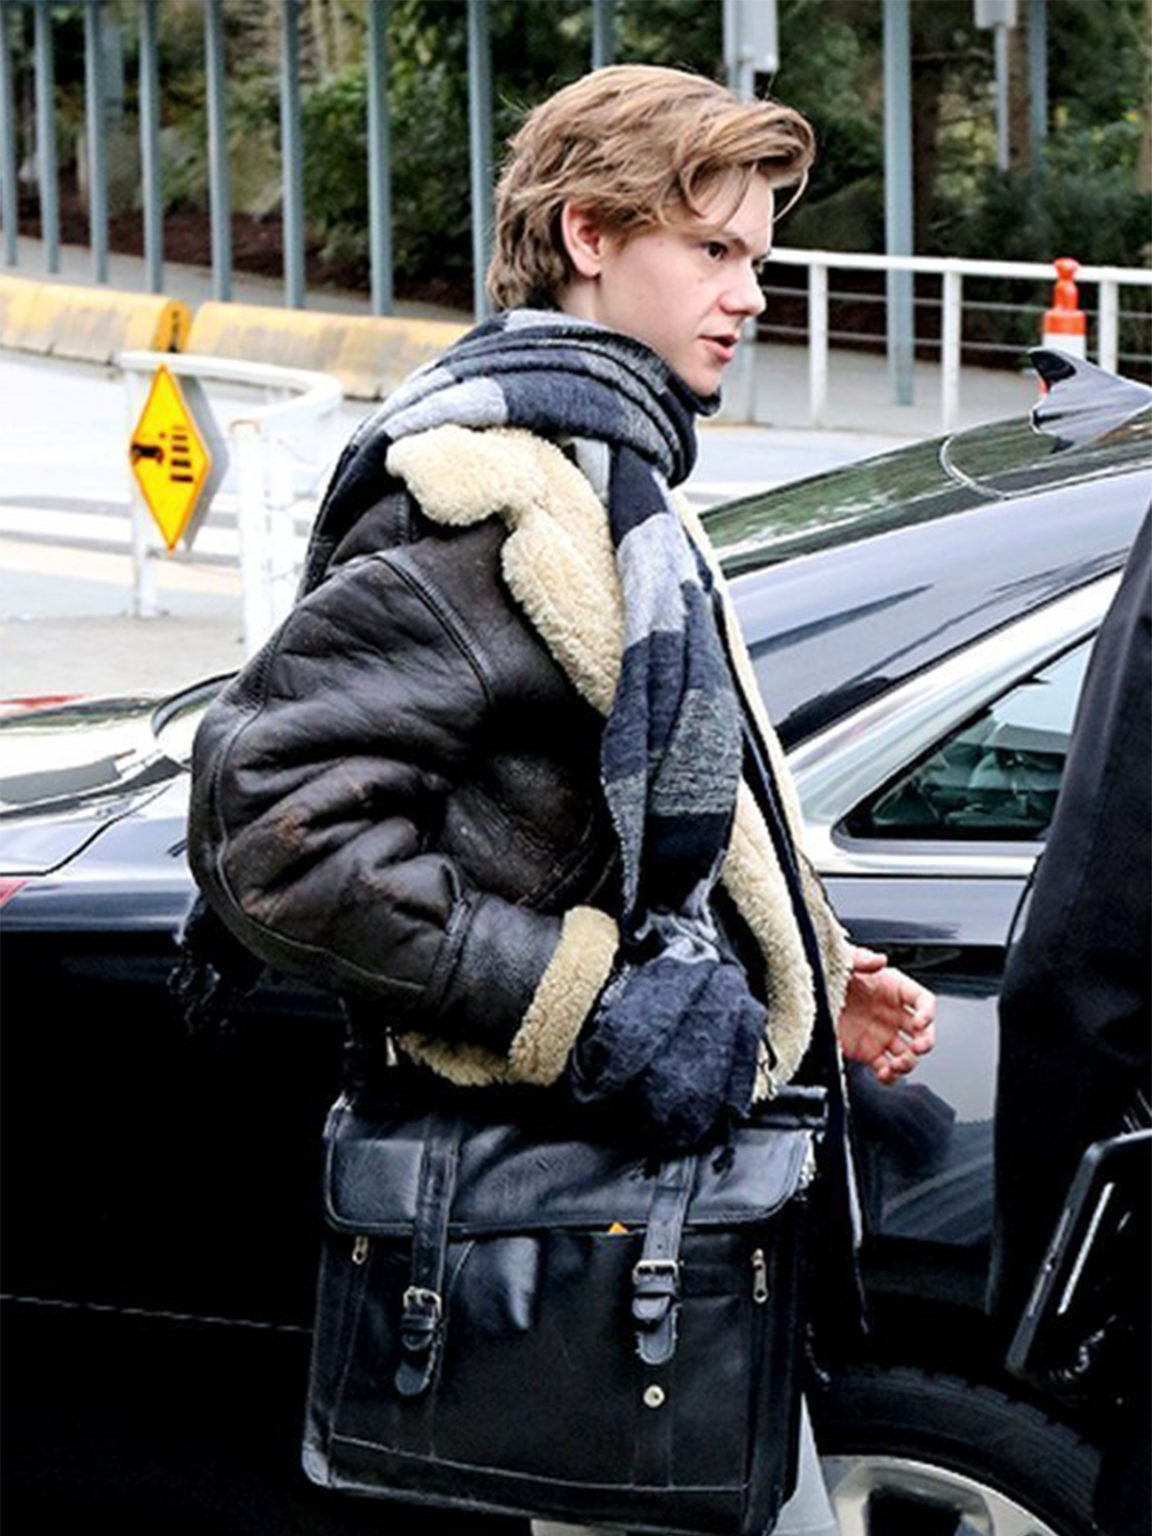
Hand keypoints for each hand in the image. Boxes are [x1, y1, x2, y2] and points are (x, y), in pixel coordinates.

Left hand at [835, 946, 935, 1084]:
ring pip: (908, 1053)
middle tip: (917, 1049)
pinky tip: (885, 1076)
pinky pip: (886, 1068)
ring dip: (909, 1063)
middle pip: (923, 1031)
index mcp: (894, 989)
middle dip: (926, 1042)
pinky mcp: (868, 1051)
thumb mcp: (845, 961)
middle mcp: (893, 1014)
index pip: (924, 1001)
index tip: (921, 1021)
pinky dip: (890, 1077)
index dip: (928, 1012)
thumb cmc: (832, 972)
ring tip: (897, 1065)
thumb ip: (862, 958)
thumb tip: (880, 960)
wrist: (810, 992)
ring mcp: (882, 1034)